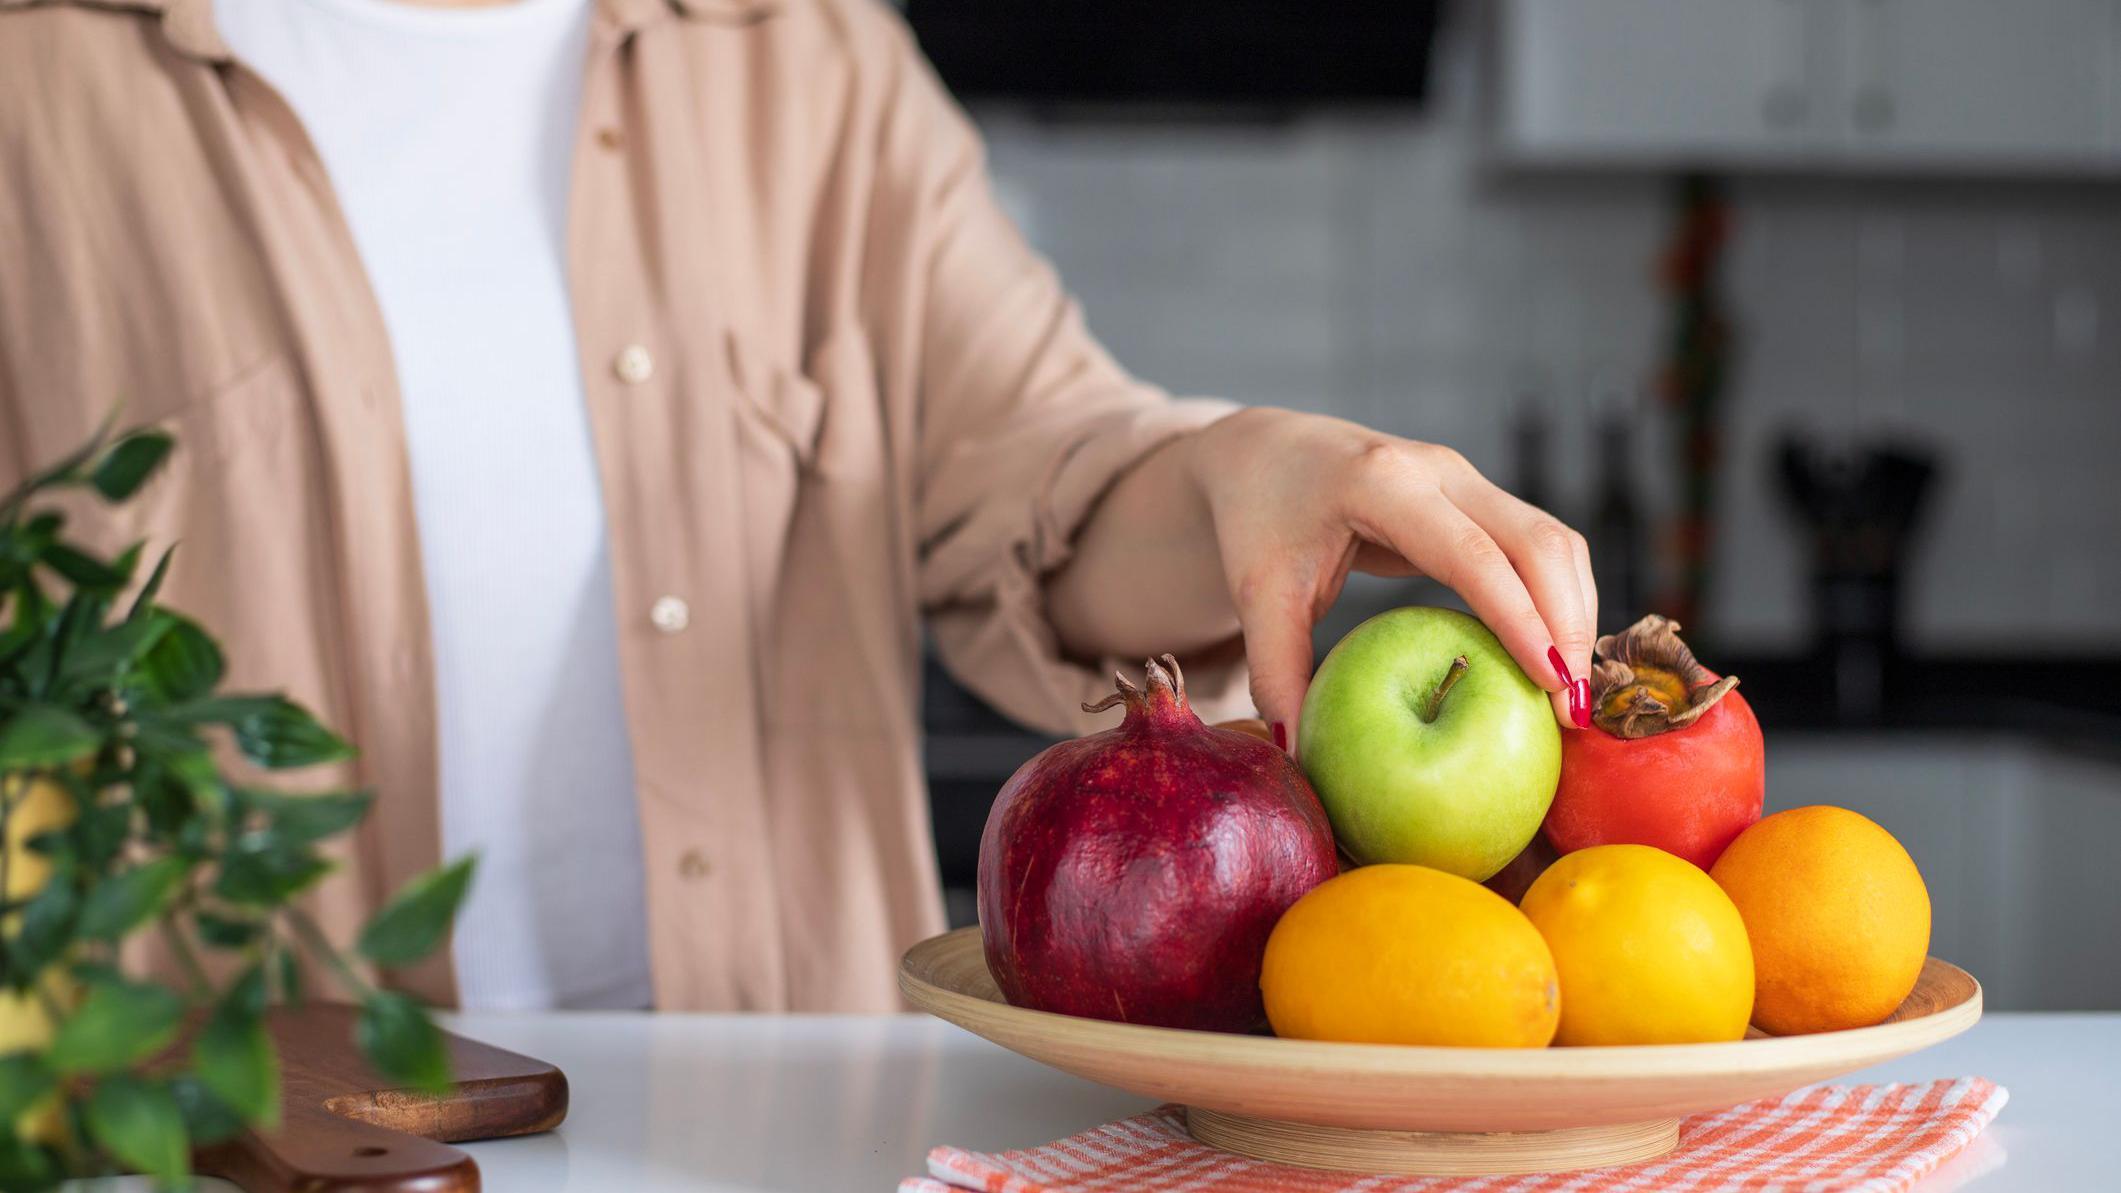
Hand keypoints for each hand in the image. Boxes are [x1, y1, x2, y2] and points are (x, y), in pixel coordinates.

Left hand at [1180, 408, 1596, 736]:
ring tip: (1572, 700)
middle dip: (1569, 625)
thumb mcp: (1258, 592)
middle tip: (1574, 713)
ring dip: (1574, 616)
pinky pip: (1540, 547)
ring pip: (1554, 541)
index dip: (1520, 617)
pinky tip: (1555, 663)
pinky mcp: (1478, 498)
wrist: (1266, 452)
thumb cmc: (1259, 518)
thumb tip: (1297, 755)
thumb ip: (1275, 670)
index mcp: (1382, 483)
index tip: (1551, 685)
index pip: (1471, 554)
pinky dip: (1559, 601)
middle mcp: (1438, 470)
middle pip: (1539, 541)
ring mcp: (1466, 479)